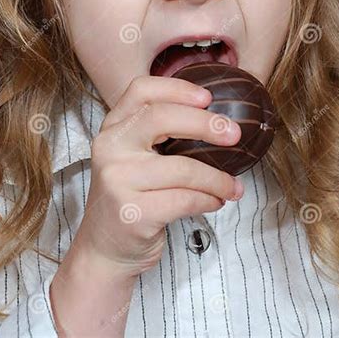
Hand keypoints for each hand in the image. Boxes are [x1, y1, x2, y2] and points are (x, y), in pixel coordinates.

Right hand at [77, 75, 243, 277]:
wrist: (103, 250)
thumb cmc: (130, 197)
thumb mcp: (132, 156)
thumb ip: (157, 133)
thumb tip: (218, 120)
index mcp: (113, 128)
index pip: (141, 90)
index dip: (177, 88)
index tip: (208, 97)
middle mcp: (110, 147)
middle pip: (162, 117)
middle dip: (206, 124)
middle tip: (235, 135)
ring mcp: (118, 180)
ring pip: (183, 168)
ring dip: (217, 178)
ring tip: (232, 186)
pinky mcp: (132, 212)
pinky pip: (184, 199)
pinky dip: (208, 199)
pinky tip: (216, 201)